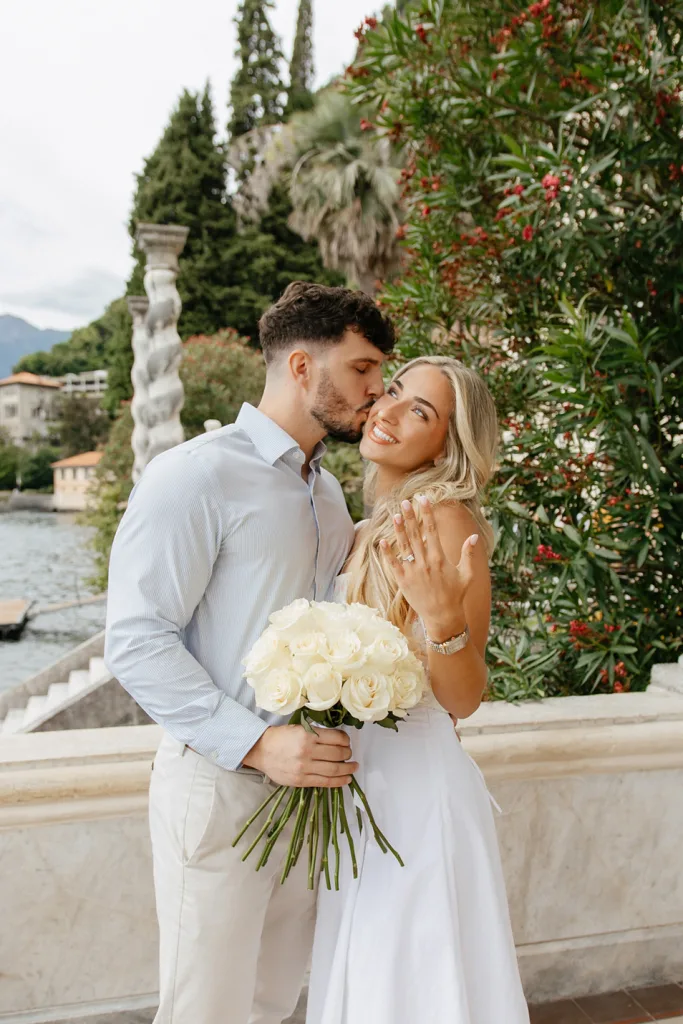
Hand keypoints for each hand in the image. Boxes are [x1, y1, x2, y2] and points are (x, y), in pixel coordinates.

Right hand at [242, 725, 357, 787]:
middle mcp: (307, 751)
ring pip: (334, 769)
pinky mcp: (301, 780)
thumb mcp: (299, 728)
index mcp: (308, 735)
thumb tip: (337, 740)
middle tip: (349, 753)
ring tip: (354, 767)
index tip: (347, 742)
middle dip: (348, 754)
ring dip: (348, 769)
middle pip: (338, 754)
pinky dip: (339, 781)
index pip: (336, 738)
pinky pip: (325, 782)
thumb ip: (316, 734)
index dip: (346, 740)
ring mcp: (304, 767)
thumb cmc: (281, 737)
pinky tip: (346, 779)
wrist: (261, 750)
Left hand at [380, 495, 478, 640]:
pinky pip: (394, 564)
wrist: (443, 617)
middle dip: (410, 516)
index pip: (432, 530)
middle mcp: (425, 563)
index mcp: (440, 558)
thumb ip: (468, 554)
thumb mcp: (467, 574)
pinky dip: (388, 553)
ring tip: (395, 514)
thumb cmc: (456, 595)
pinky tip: (383, 540)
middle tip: (405, 501)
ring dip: (399, 529)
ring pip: (404, 546)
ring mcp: (413, 572)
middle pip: (415, 534)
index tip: (423, 499)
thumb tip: (474, 536)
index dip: (427, 513)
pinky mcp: (403, 581)